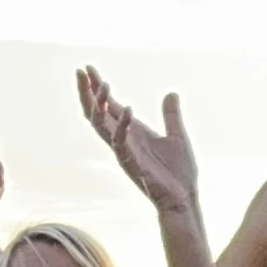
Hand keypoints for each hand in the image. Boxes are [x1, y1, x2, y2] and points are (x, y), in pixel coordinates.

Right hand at [75, 69, 199, 212]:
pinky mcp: (130, 163)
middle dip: (87, 92)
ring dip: (99, 104)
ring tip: (104, 84)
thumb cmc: (179, 172)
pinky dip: (122, 125)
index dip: (98, 87)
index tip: (88, 68)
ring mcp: (124, 151)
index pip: (109, 105)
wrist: (184, 198)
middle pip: (96, 112)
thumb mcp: (178, 136)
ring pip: (100, 125)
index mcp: (133, 131)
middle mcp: (123, 139)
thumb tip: (172, 92)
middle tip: (81, 71)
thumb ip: (171, 115)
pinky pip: (120, 141)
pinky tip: (128, 109)